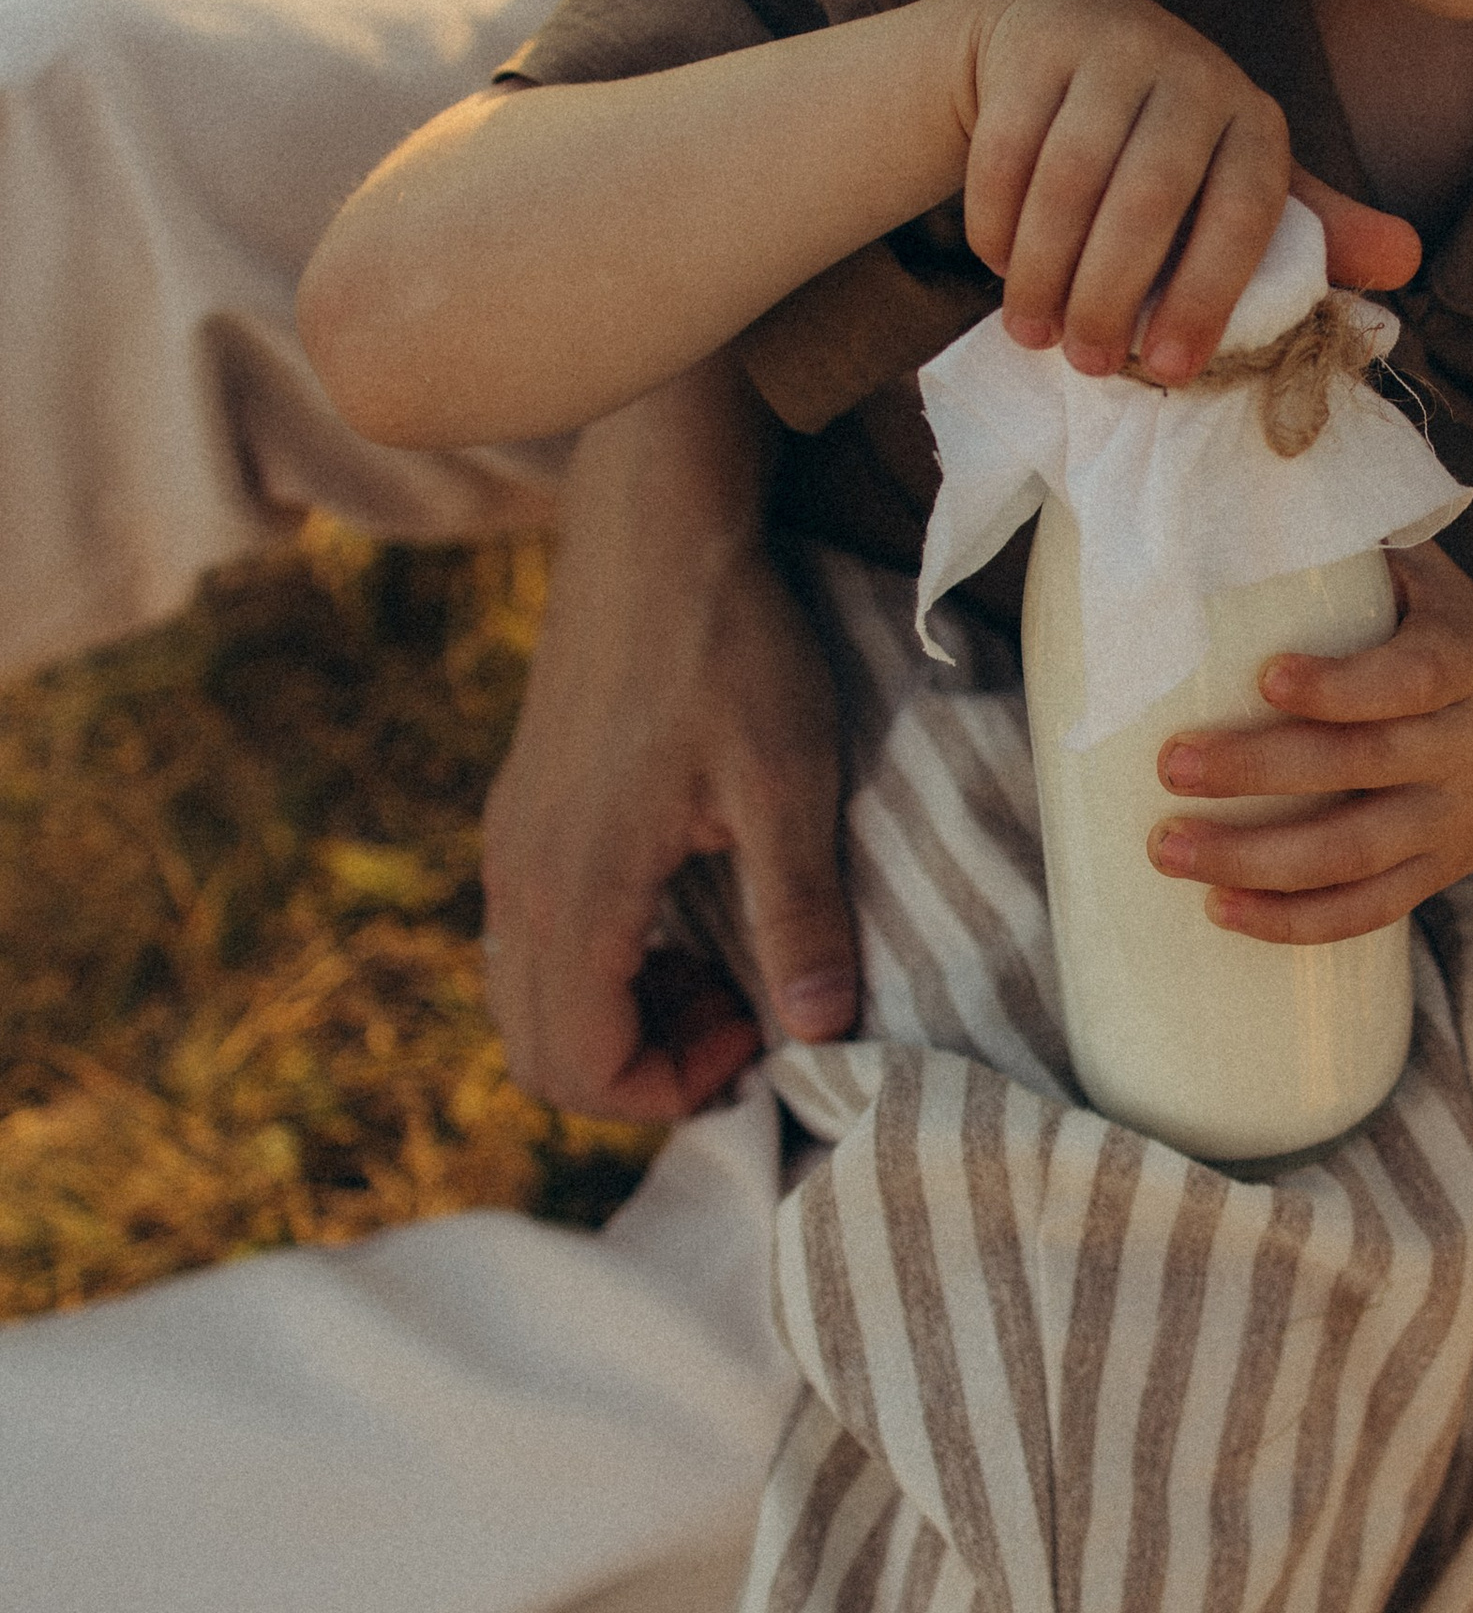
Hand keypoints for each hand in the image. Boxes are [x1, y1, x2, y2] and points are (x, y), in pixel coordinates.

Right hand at [478, 371, 858, 1118]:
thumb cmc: (730, 644)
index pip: (576, 1066)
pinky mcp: (523, 810)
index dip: (668, 1088)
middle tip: (745, 1016)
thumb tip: (821, 1031)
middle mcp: (518, 876)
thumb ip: (798, 916)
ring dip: (620, 1014)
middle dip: (641, 1066)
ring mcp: (511, 841)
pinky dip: (601, 963)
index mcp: (575, 886)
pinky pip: (533, 937)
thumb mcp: (787, 784)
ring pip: (529, 995)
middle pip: (539, 1051)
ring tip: (724, 968)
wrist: (656, 524)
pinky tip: (683, 914)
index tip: (759, 1036)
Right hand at [954, 0, 1418, 381]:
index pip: (1245, 213)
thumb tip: (1409, 261)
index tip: (1170, 368)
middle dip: (1113, 295)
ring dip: (1044, 269)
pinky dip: (998, 220)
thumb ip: (1309, 230)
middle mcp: (1192, 72)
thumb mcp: (1236, 177)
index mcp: (1254, 119)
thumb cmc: (1164, 139)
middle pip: (1149, 199)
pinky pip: (1008, 148)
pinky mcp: (1035, 44)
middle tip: (1088, 363)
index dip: (1207, 296)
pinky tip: (999, 265)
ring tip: (1033, 332)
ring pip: (1069, 178)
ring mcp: (1110, 48)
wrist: (1060, 36)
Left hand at [1146, 544, 1472, 941]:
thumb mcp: (1433, 583)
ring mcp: (1453, 819)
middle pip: (1363, 768)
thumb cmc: (1455, 638)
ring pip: (1356, 855)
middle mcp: (1467, 746)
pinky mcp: (1438, 872)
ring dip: (1256, 860)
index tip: (1266, 678)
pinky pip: (1368, 911)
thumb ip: (1358, 546)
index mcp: (1466, 664)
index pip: (1407, 680)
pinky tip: (1220, 911)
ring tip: (1167, 848)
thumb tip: (1242, 490)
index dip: (1340, 686)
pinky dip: (1294, 921)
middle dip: (1259, 771)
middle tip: (1170, 765)